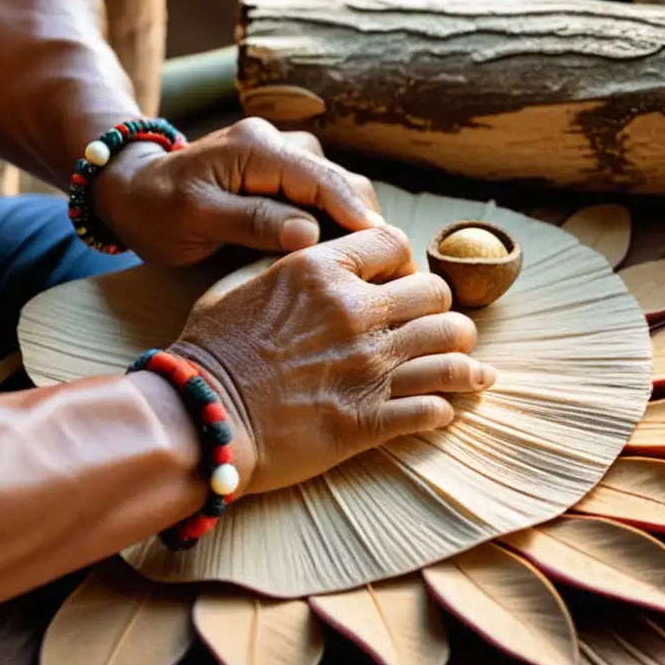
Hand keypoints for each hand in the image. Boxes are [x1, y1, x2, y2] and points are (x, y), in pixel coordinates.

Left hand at [93, 118, 382, 265]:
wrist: (132, 192)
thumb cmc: (156, 209)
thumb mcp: (195, 220)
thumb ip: (252, 222)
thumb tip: (309, 236)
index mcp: (255, 147)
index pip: (321, 180)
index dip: (356, 214)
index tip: (386, 248)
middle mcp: (275, 142)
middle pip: (339, 181)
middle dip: (364, 222)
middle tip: (386, 268)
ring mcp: (280, 154)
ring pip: (336, 187)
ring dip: (352, 224)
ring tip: (368, 267)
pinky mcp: (281, 172)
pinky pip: (320, 194)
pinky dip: (335, 222)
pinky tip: (341, 255)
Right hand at [170, 226, 496, 495]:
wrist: (198, 419)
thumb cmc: (209, 351)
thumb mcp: (238, 286)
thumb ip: (283, 265)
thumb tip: (313, 256)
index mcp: (320, 272)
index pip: (394, 243)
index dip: (403, 262)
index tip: (398, 282)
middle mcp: (354, 313)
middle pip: (437, 295)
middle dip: (439, 310)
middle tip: (431, 328)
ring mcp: (366, 368)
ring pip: (452, 350)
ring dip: (461, 358)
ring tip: (467, 369)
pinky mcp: (367, 422)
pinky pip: (435, 408)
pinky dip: (445, 407)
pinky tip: (444, 408)